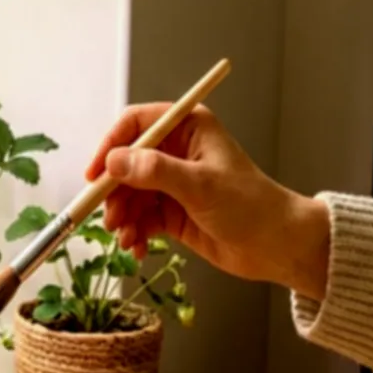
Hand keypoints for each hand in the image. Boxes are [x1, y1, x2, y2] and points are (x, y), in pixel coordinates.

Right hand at [86, 102, 331, 299]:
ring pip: (129, 194)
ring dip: (123, 217)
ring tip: (127, 238)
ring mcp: (172, 182)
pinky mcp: (171, 210)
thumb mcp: (200, 185)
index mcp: (188, 128)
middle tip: (111, 218)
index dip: (111, 146)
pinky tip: (137, 248)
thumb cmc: (251, 206)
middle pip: (126, 163)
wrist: (276, 246)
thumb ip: (155, 171)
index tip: (95, 174)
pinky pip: (139, 217)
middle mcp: (176, 151)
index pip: (136, 124)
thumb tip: (114, 162)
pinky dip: (133, 232)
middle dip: (115, 193)